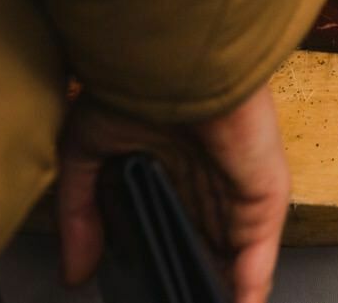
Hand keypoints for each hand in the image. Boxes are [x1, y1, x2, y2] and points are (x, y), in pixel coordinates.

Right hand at [57, 84, 291, 302]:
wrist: (170, 58)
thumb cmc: (131, 86)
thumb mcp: (87, 153)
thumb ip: (83, 214)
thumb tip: (75, 273)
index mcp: (176, 170)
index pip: (176, 230)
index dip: (165, 263)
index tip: (149, 294)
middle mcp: (211, 183)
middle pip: (208, 252)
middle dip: (194, 286)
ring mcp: (239, 191)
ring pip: (234, 261)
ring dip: (218, 293)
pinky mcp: (262, 194)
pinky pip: (257, 254)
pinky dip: (248, 287)